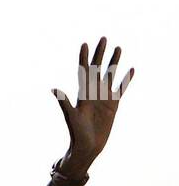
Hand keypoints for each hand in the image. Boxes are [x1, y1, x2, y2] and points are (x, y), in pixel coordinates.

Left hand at [52, 38, 132, 172]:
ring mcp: (104, 97)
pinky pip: (121, 88)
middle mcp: (93, 92)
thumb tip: (54, 90)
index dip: (83, 58)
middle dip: (100, 54)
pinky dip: (126, 79)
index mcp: (83, 93)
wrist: (88, 147)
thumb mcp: (71, 117)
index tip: (84, 44)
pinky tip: (132, 69)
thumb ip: (64, 102)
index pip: (83, 71)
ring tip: (118, 48)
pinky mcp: (113, 104)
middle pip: (97, 68)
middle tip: (103, 38)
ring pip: (110, 74)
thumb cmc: (77, 133)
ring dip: (114, 62)